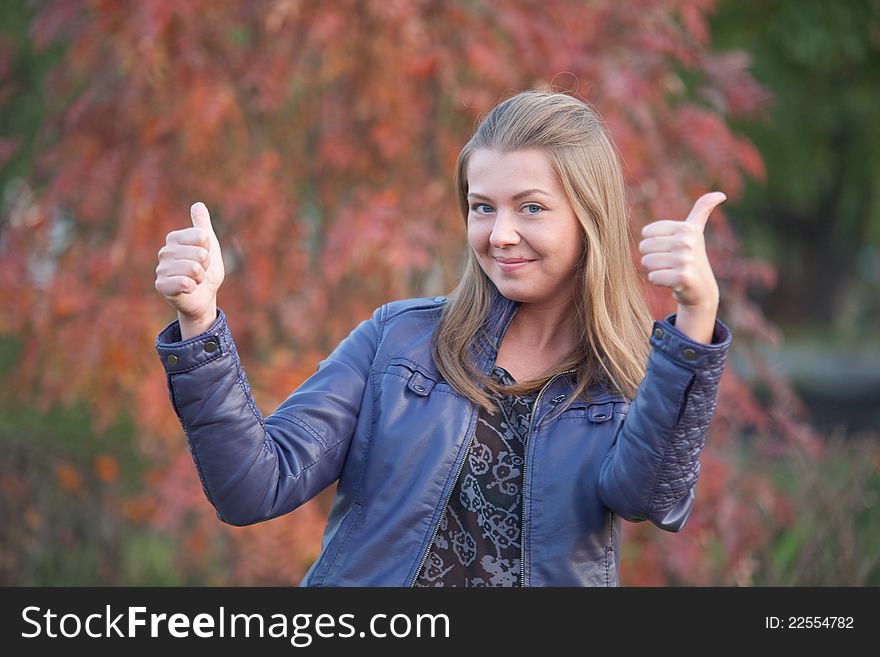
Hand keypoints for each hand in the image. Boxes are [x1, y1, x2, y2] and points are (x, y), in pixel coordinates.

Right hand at [155, 202, 224, 324]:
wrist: (204, 296)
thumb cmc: (206, 269)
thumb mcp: (209, 245)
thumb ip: (203, 225)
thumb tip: (198, 204)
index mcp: (174, 238)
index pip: (202, 237)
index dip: (209, 249)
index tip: (204, 256)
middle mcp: (165, 251)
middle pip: (200, 254)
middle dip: (206, 266)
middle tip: (200, 271)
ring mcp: (161, 269)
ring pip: (193, 269)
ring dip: (200, 278)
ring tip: (195, 280)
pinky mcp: (161, 285)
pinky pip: (184, 283)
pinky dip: (193, 288)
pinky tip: (188, 289)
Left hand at [638, 192, 725, 342]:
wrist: (702, 289)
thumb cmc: (692, 257)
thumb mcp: (696, 232)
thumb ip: (702, 210)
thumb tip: (720, 194)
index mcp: (686, 228)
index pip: (646, 233)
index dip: (653, 243)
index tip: (669, 249)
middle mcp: (687, 241)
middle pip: (644, 248)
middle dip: (652, 257)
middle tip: (668, 263)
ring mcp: (685, 259)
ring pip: (646, 262)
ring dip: (654, 270)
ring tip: (670, 271)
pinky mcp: (682, 277)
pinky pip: (652, 277)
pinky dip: (657, 281)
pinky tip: (671, 282)